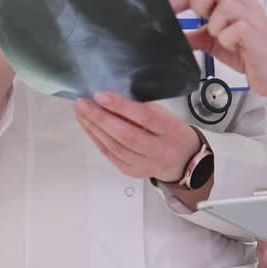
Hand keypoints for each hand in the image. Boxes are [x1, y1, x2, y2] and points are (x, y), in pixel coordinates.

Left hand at [73, 91, 200, 183]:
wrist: (184, 160)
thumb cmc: (171, 131)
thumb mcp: (165, 114)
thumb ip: (142, 108)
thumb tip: (111, 98)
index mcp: (169, 129)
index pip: (144, 117)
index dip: (120, 106)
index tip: (100, 95)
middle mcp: (158, 149)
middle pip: (126, 135)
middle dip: (100, 118)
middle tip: (83, 104)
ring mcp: (146, 164)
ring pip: (115, 148)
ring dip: (94, 129)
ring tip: (81, 113)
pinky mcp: (133, 172)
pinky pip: (111, 156)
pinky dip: (97, 140)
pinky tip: (88, 128)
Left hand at [170, 0, 266, 98]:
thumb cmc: (248, 51)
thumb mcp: (216, 42)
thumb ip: (197, 36)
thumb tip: (175, 36)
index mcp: (233, 0)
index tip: (166, 8)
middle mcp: (244, 3)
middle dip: (202, 2)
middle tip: (204, 22)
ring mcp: (252, 17)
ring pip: (226, 5)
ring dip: (215, 25)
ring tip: (220, 37)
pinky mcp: (256, 34)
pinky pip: (237, 28)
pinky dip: (227, 38)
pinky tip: (230, 46)